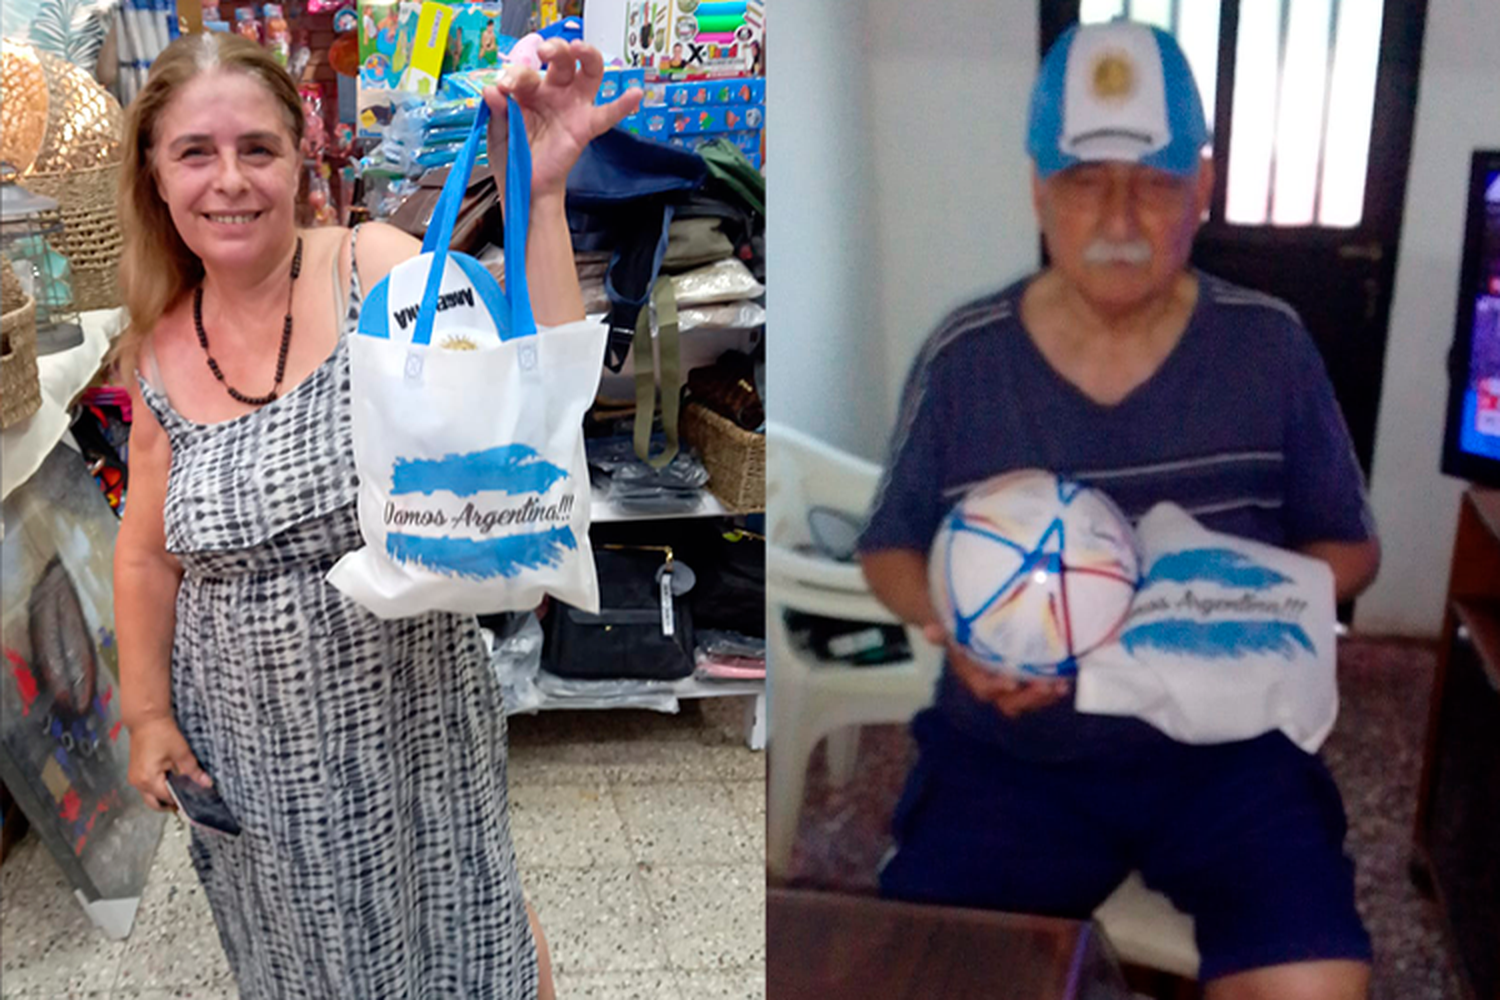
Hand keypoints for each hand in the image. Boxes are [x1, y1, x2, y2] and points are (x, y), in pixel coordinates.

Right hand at [127, 716, 211, 811]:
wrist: (146, 719)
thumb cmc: (160, 731)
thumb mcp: (181, 752)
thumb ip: (193, 771)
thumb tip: (205, 783)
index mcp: (148, 779)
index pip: (168, 798)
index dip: (183, 798)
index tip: (193, 797)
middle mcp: (138, 782)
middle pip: (155, 803)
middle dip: (170, 803)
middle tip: (186, 798)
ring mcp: (134, 778)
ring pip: (150, 796)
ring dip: (163, 794)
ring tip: (179, 786)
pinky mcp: (135, 772)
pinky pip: (146, 786)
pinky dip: (157, 786)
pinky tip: (168, 778)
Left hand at [483, 39, 643, 201]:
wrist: (525, 187)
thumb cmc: (513, 157)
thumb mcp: (498, 132)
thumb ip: (497, 111)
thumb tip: (492, 89)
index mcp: (529, 90)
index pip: (526, 71)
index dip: (515, 74)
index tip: (504, 86)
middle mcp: (553, 92)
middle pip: (561, 60)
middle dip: (555, 49)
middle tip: (544, 51)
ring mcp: (572, 106)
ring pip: (588, 71)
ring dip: (586, 55)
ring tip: (578, 48)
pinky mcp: (586, 126)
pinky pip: (608, 114)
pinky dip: (623, 104)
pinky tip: (635, 94)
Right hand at [921, 623, 1071, 718]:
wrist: (965, 628)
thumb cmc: (959, 626)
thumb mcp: (950, 625)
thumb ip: (941, 631)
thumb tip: (928, 631)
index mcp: (971, 674)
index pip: (982, 686)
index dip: (995, 687)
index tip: (1012, 682)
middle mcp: (991, 685)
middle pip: (1009, 702)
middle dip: (1028, 698)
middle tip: (1045, 687)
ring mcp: (1010, 686)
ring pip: (1027, 701)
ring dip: (1044, 697)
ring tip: (1061, 685)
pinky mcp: (1027, 680)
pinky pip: (1040, 690)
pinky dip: (1053, 686)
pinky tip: (1068, 676)